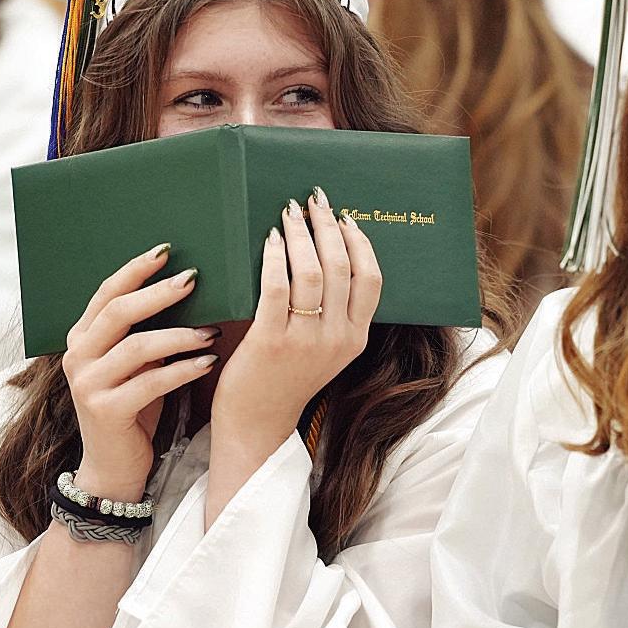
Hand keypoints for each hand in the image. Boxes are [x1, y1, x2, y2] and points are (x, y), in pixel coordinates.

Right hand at [63, 243, 220, 499]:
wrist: (115, 467)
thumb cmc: (134, 407)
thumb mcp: (138, 364)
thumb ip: (148, 332)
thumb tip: (191, 290)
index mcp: (83, 338)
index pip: (106, 293)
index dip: (135, 270)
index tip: (168, 250)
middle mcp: (78, 356)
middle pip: (118, 312)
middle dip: (159, 293)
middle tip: (196, 280)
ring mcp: (88, 384)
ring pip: (137, 347)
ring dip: (179, 335)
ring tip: (212, 330)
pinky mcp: (107, 411)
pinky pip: (151, 382)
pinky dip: (183, 370)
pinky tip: (209, 362)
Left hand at [210, 187, 380, 463]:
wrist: (257, 424)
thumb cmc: (286, 379)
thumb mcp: (325, 350)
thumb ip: (333, 312)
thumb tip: (325, 254)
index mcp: (356, 338)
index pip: (371, 279)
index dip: (359, 242)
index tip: (344, 218)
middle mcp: (337, 339)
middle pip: (342, 267)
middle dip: (327, 227)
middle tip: (313, 202)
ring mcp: (306, 341)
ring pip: (311, 272)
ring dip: (301, 235)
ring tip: (289, 214)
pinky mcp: (271, 341)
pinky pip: (276, 287)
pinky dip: (275, 257)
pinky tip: (270, 240)